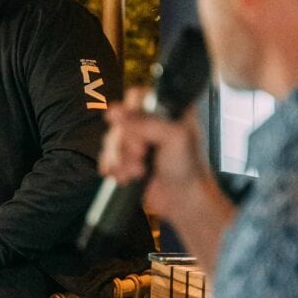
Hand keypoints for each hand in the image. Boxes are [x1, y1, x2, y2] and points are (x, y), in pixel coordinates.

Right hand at [99, 94, 209, 220]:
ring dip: (121, 158)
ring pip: (112, 140)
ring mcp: (137, 142)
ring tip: (138, 170)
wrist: (183, 200)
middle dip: (127, 141)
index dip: (131, 110)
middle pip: (120, 120)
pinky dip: (114, 168)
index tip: (132, 125)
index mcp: (166, 110)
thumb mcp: (174, 136)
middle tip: (142, 153)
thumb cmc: (189, 168)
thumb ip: (146, 121)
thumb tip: (116, 113)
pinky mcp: (127, 160)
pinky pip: (108, 157)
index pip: (138, 96)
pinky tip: (127, 176)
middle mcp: (150, 124)